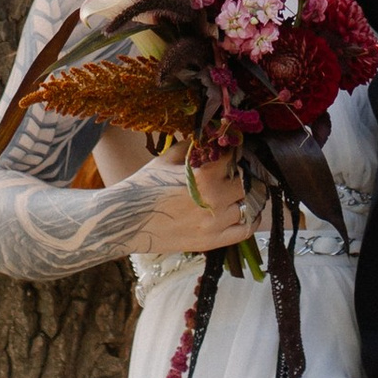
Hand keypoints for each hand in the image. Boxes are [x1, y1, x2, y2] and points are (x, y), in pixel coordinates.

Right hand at [129, 156, 258, 258]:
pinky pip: (245, 230)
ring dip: (248, 193)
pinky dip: (251, 218)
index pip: (235, 157)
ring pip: (250, 204)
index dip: (236, 150)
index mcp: (204, 175)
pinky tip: (247, 210)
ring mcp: (215, 223)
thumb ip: (193, 147)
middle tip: (238, 168)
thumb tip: (210, 136)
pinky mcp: (212, 242)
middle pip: (247, 180)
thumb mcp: (167, 159)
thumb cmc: (144, 187)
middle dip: (244, 171)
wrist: (126, 221)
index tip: (235, 148)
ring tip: (241, 187)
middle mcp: (214, 199)